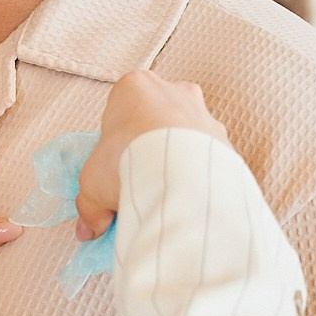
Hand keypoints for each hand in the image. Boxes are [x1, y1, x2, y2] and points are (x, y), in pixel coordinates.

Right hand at [75, 71, 229, 241]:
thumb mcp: (92, 183)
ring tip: (163, 193)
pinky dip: (198, 173)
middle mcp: (173, 90)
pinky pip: (207, 157)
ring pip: (185, 135)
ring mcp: (204, 112)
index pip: (120, 111)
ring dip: (176, 160)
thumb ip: (90, 204)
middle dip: (148, 146)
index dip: (114, 143)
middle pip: (156, 119)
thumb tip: (89, 228)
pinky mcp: (225, 139)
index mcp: (135, 87)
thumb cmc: (126, 160)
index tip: (112, 168)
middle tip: (137, 179)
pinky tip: (187, 196)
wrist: (180, 174)